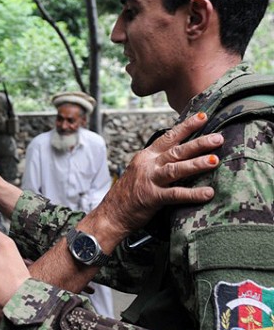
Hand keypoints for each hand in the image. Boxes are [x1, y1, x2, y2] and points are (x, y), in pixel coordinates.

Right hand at [100, 112, 222, 235]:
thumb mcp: (140, 170)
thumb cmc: (129, 192)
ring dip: (197, 164)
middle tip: (218, 138)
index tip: (202, 116)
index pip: (168, 137)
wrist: (112, 213)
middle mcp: (148, 165)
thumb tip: (180, 154)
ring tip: (215, 160)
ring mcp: (150, 180)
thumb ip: (157, 161)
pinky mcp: (152, 197)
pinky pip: (175, 194)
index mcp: (146, 156)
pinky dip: (192, 193)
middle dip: (199, 143)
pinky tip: (208, 193)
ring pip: (176, 168)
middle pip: (176, 151)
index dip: (186, 126)